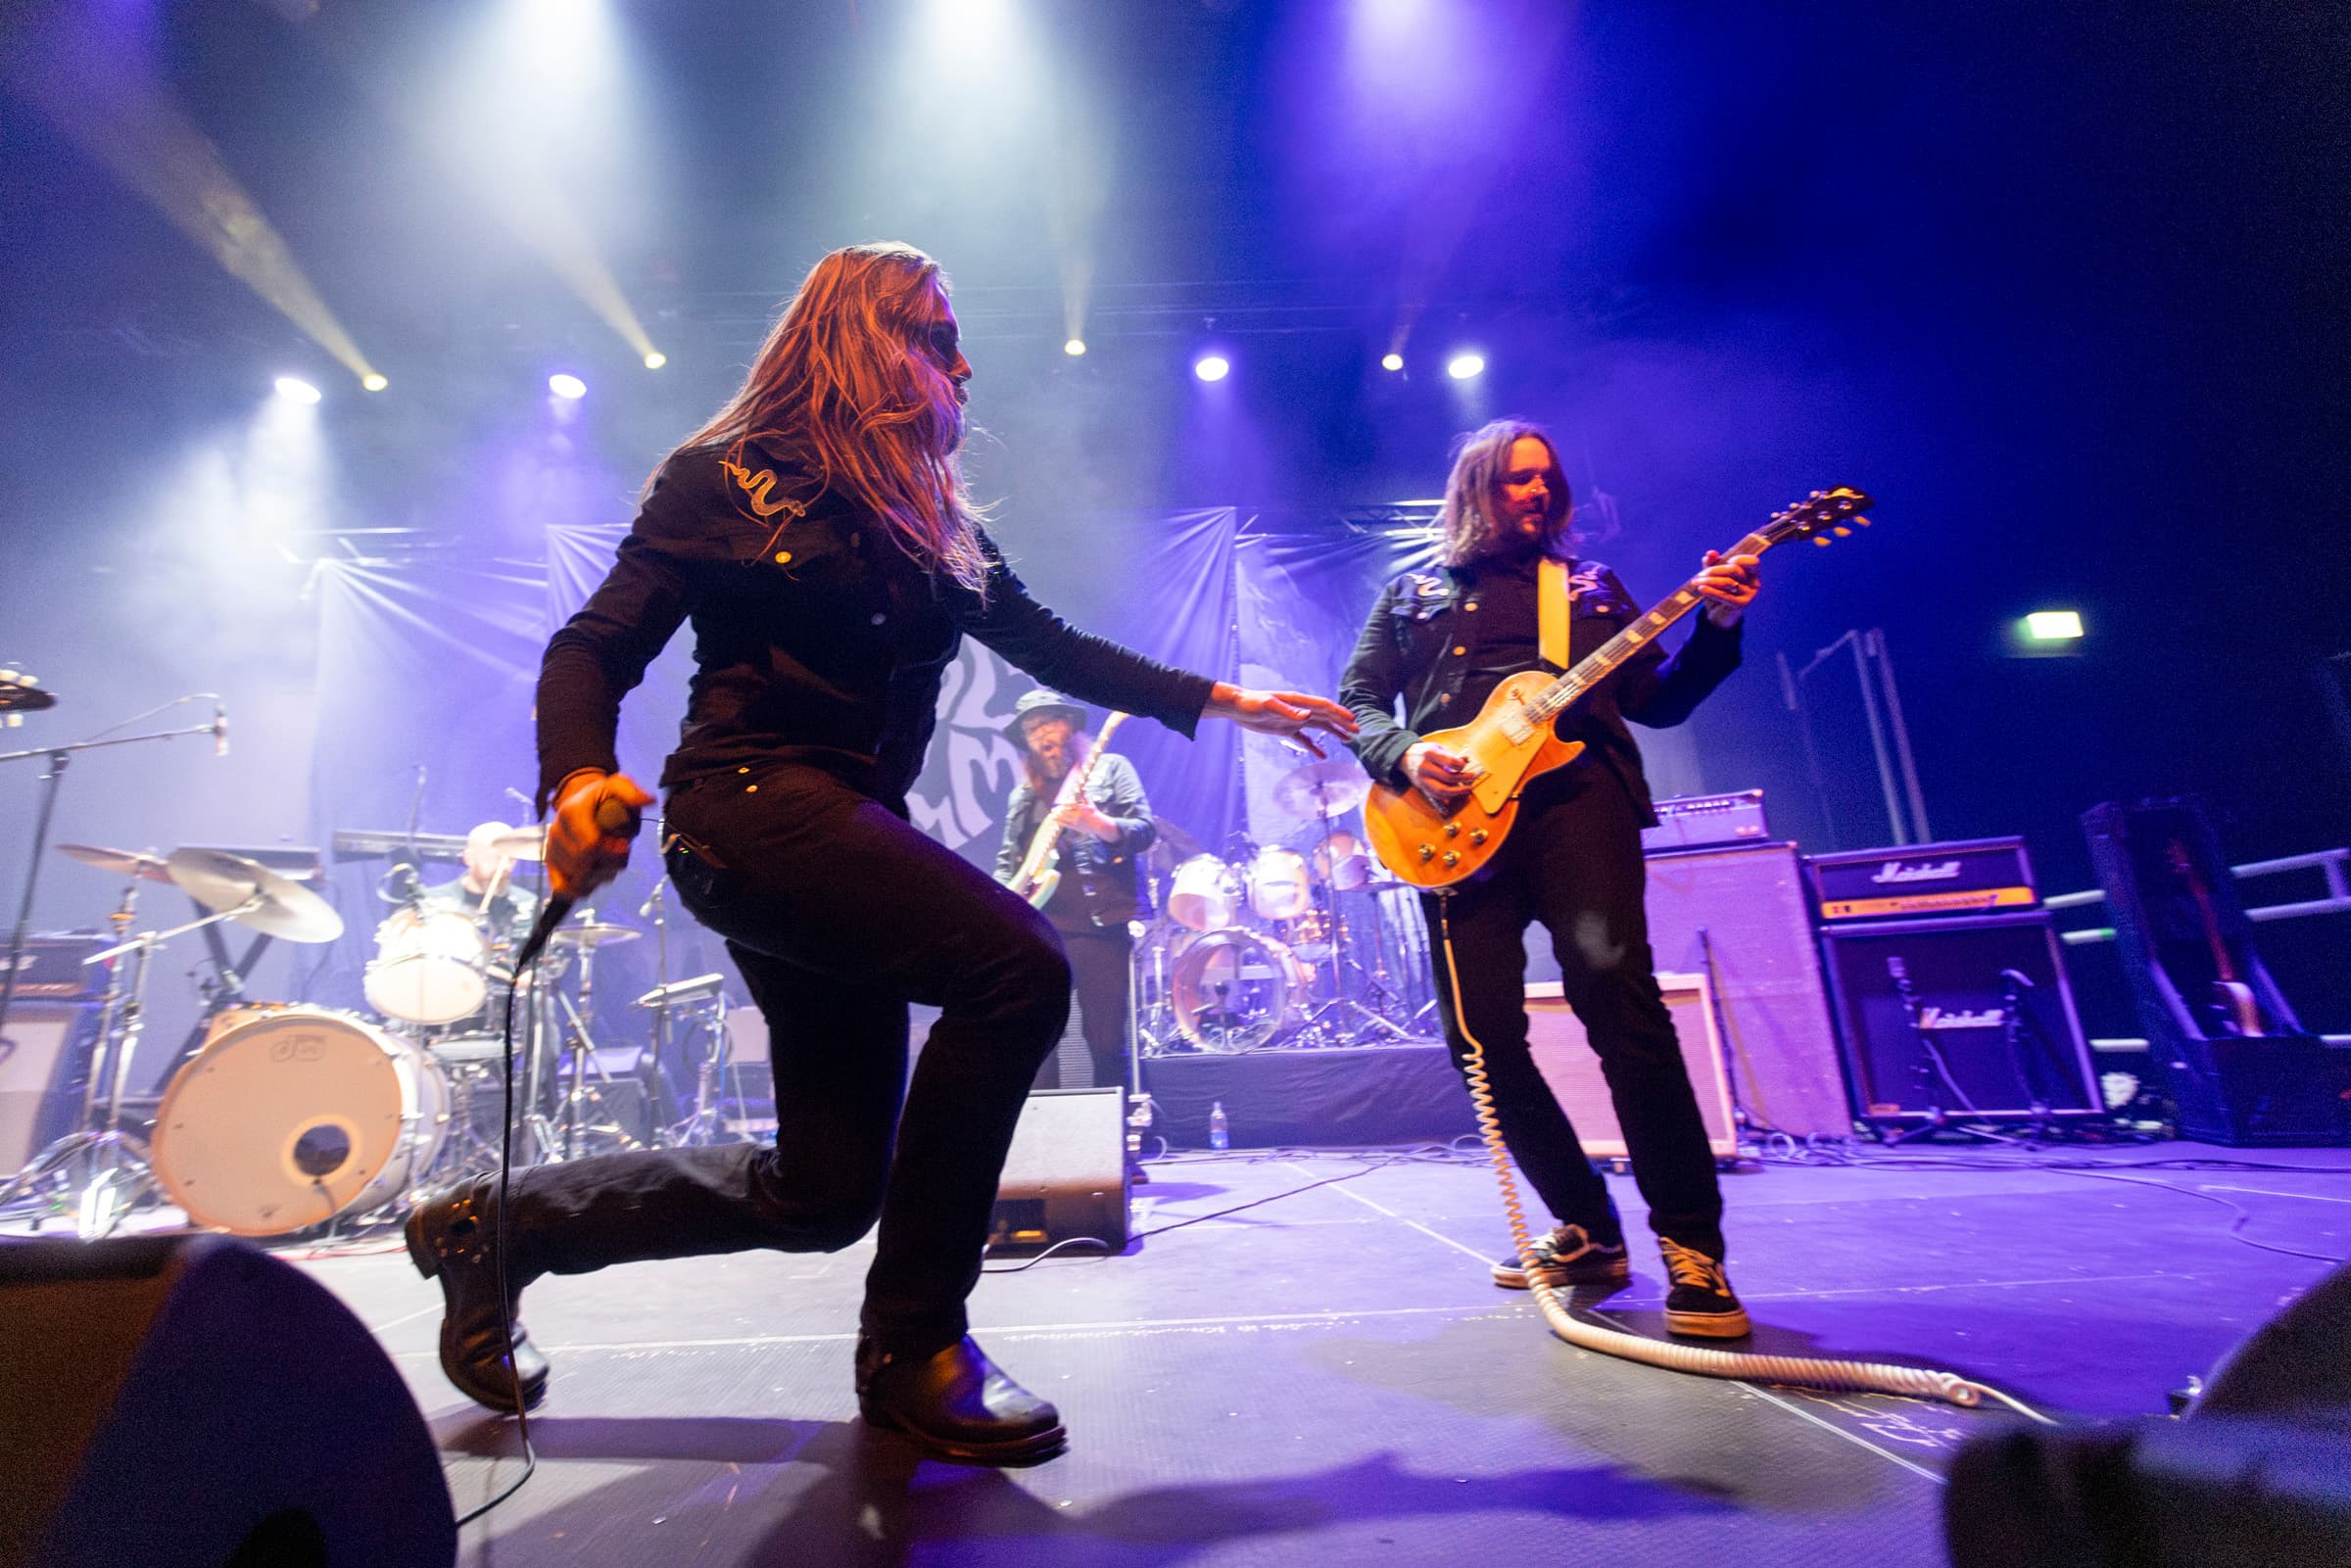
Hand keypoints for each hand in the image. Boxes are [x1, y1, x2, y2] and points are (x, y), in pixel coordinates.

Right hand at [547, 769, 654, 898]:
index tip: (624, 845)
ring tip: (608, 862)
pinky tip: (596, 874)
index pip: (590, 846)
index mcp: (571, 812)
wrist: (581, 802)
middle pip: (585, 867)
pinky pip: (564, 890)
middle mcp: (556, 832)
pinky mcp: (551, 865)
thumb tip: (649, 800)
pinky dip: (585, 888)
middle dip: (609, 865)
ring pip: (578, 881)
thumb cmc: (603, 798)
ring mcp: (552, 850)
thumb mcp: (618, 787)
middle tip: (619, 854)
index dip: (613, 852)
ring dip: (600, 877)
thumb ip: (632, 794)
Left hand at [1050, 799, 1118, 841]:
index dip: (1064, 804)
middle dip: (1058, 811)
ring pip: (1064, 819)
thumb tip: (1083, 787)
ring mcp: (1076, 822)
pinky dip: (1060, 822)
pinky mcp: (1075, 827)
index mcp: (1081, 808)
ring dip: (1057, 816)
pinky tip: (1055, 820)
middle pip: (1065, 812)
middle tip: (1053, 809)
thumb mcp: (1090, 803)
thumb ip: (1084, 796)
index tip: (1060, 803)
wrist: (1099, 825)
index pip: (1070, 805)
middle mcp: (1077, 815)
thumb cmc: (1094, 813)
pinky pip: (1065, 824)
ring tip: (1051, 815)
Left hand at [1204, 684, 1359, 757]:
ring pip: (1319, 726)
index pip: (1323, 706)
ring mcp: (1294, 719)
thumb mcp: (1268, 706)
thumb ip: (1288, 711)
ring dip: (1334, 732)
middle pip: (1326, 716)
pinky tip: (1322, 755)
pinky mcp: (1286, 729)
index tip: (1352, 720)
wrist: (1237, 707)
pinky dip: (1314, 747)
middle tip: (1357, 731)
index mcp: (1298, 702)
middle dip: (1342, 723)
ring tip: (1348, 739)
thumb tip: (1307, 716)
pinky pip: (1304, 739)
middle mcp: (1299, 709)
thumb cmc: (1251, 703)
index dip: (1339, 713)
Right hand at [1403, 740, 1476, 801]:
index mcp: (1429, 754)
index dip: (1461, 765)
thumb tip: (1467, 760)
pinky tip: (1457, 793)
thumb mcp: (1437, 748)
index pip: (1449, 762)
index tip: (1465, 765)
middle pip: (1447, 778)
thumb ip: (1452, 755)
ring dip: (1457, 792)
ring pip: (1442, 791)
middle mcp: (1424, 767)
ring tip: (1468, 789)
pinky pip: (1437, 795)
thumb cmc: (1424, 752)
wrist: (1405, 758)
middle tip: (1472, 777)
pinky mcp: (1422, 788)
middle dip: (1462, 779)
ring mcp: (1422, 779)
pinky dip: (1449, 796)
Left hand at [1695, 550, 1760, 626]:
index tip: (1725, 561)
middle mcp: (1754, 583)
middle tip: (1700, 575)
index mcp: (1752, 573)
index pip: (1752, 562)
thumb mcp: (1715, 575)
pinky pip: (1725, 596)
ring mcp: (1750, 595)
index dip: (1739, 559)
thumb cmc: (1718, 590)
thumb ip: (1713, 563)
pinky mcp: (1741, 605)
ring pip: (1728, 582)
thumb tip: (1710, 553)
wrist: (1718, 614)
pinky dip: (1711, 591)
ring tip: (1696, 581)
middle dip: (1714, 570)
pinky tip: (1701, 588)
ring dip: (1709, 580)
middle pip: (1734, 570)